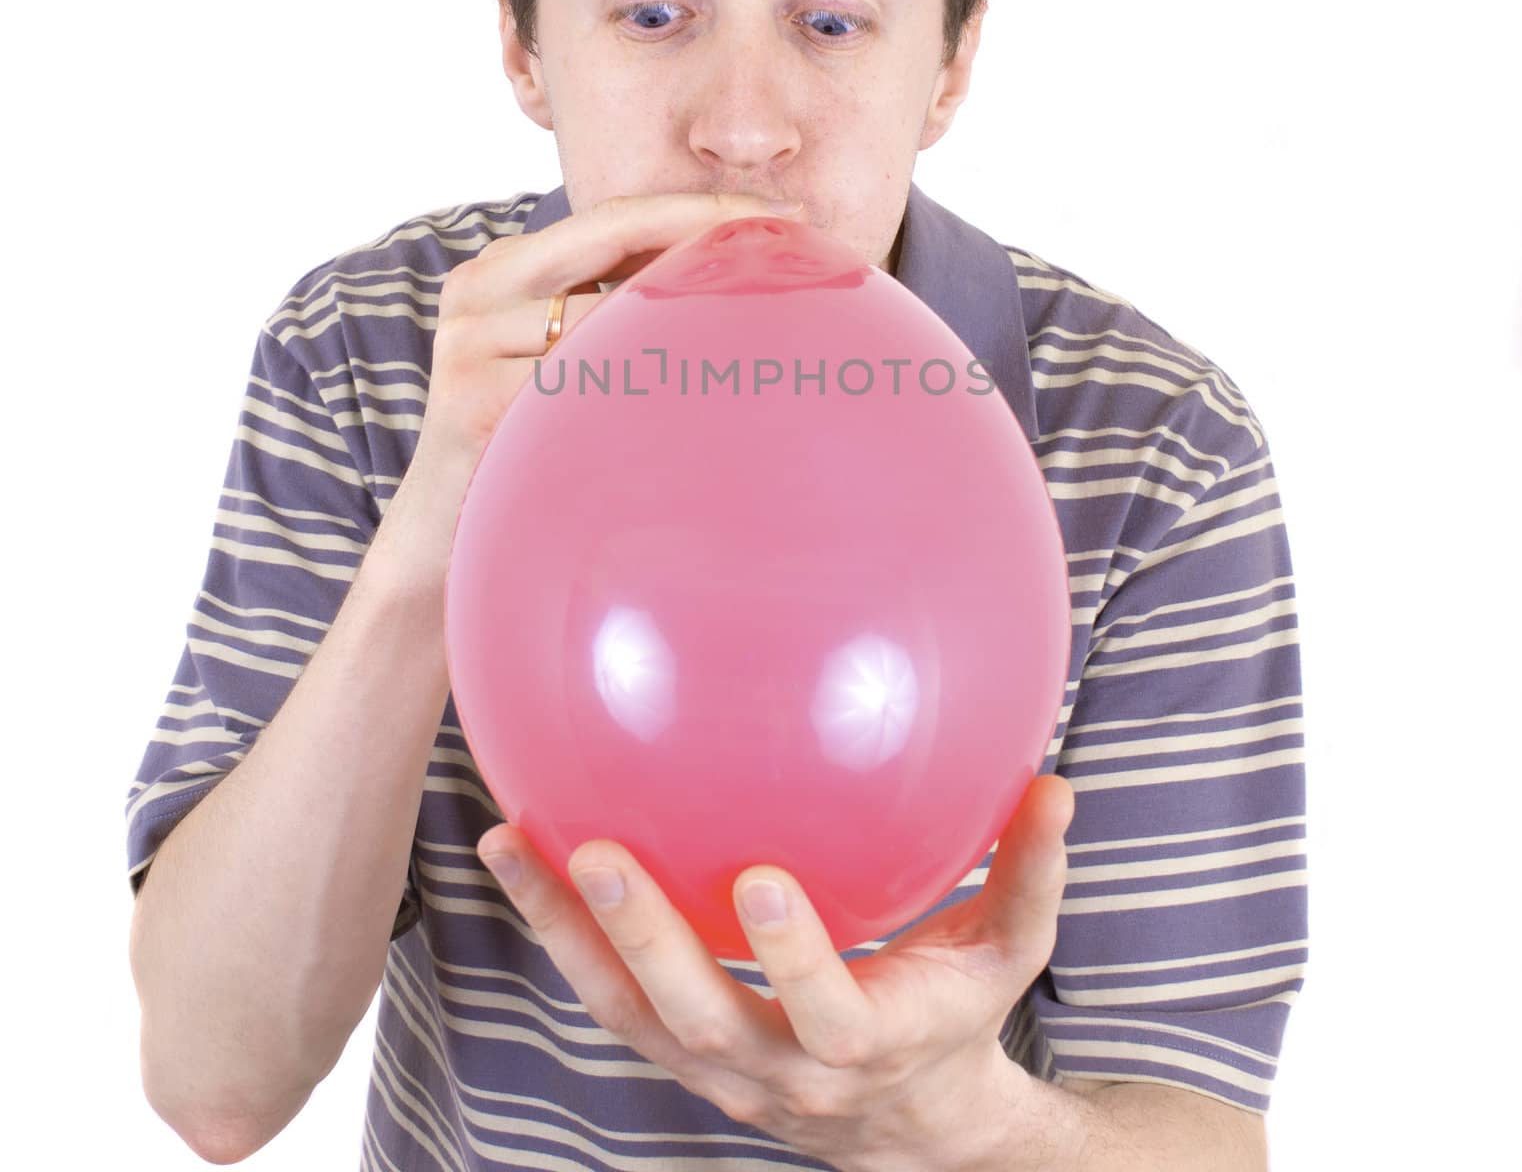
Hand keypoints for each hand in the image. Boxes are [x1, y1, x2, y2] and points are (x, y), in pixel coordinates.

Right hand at [381, 190, 796, 588]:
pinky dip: (643, 383)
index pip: (613, 217)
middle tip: (791, 229)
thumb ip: (617, 309)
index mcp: (503, 267)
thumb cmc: (523, 437)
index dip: (695, 206)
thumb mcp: (562, 357)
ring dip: (688, 314)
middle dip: (705, 224)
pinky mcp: (472, 401)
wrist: (441, 532)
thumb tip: (729, 270)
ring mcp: (469, 340)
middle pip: (608, 232)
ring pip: (606, 309)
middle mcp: (478, 286)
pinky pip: (581, 380)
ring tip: (767, 316)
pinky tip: (703, 397)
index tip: (775, 212)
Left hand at [477, 774, 1075, 1169]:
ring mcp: (717, 1068)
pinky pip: (607, 999)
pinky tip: (522, 858)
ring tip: (508, 844)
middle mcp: (781, 1069)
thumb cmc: (957, 1015)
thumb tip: (1054, 782)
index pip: (829, 1017)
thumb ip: (1031, 873)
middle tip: (598, 856)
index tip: (759, 877)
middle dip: (647, 942)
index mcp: (869, 1044)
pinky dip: (561, 936)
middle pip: (702, 1020)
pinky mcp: (677, 1051)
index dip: (795, 959)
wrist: (904, 1126)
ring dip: (565, 934)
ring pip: (628, 1015)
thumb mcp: (1007, 952)